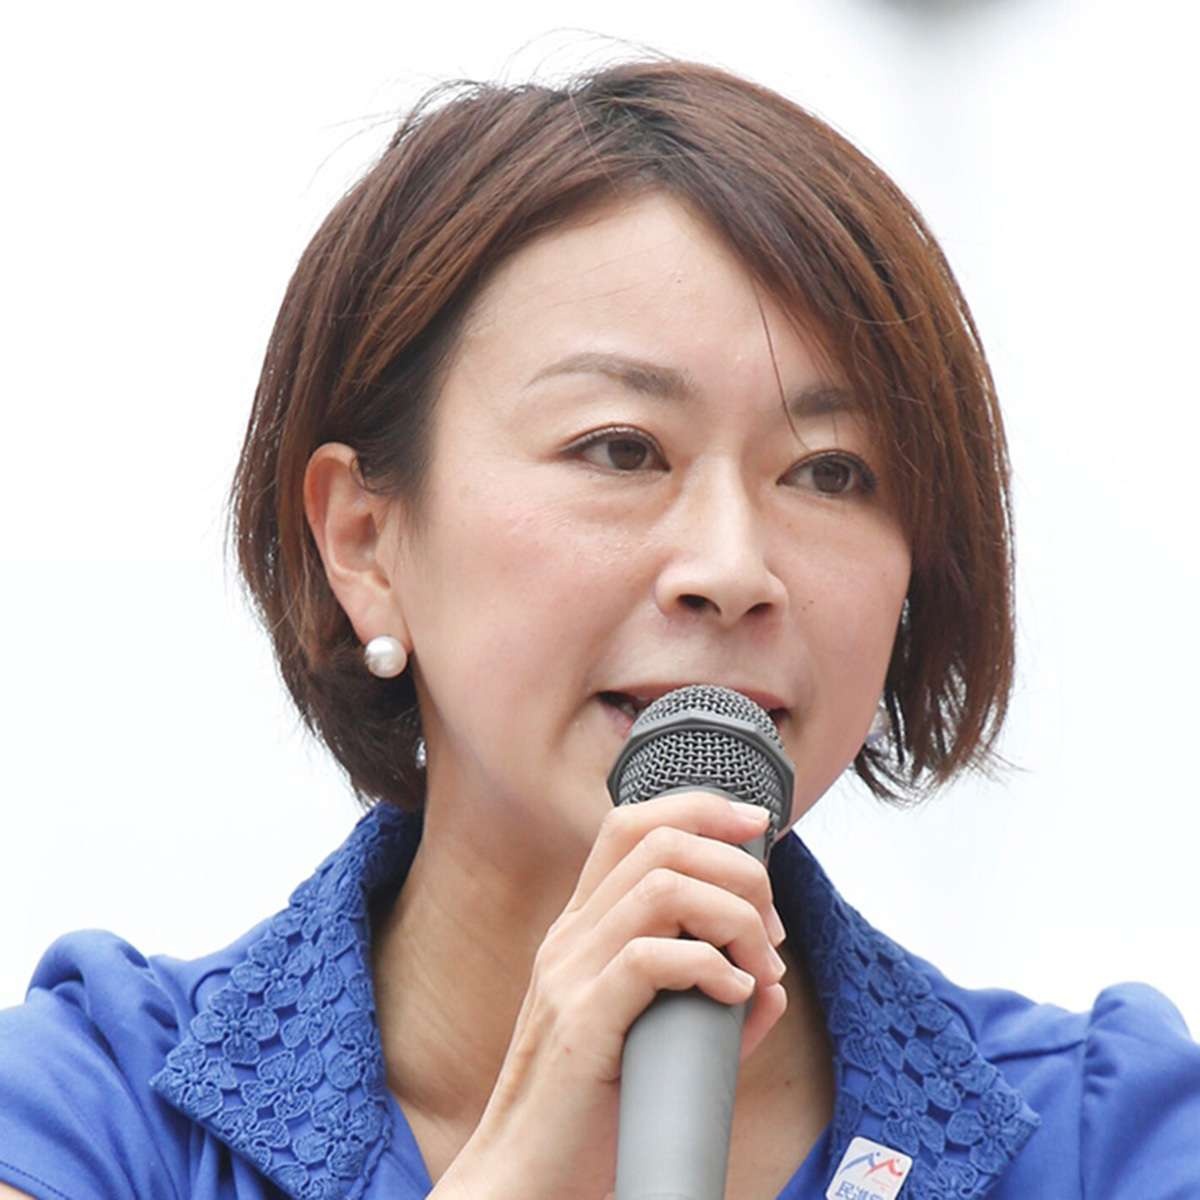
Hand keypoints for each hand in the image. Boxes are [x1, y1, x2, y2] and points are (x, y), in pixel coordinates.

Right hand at [435, 791, 788, 1199]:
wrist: (526, 1180)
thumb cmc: (589, 1113)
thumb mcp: (648, 1040)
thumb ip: (705, 1006)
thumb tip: (769, 987)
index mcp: (581, 928)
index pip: (632, 824)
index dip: (701, 807)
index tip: (760, 824)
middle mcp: (571, 936)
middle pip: (659, 841)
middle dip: (737, 866)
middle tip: (771, 930)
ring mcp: (571, 974)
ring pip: (664, 888)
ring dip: (735, 916)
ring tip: (760, 968)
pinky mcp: (583, 1022)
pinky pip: (653, 958)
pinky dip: (710, 965)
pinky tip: (734, 996)